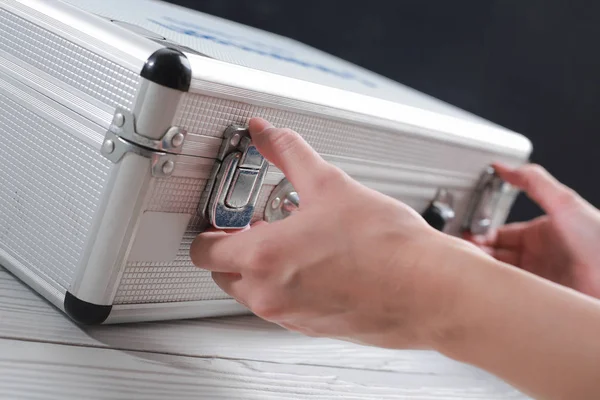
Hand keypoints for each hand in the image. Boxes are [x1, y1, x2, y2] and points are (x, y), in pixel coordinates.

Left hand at [190, 117, 486, 348]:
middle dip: (235, 249)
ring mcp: (291, 317)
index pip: (204, 250)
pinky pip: (284, 307)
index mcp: (263, 259)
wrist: (431, 290)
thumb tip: (267, 132)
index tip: (226, 218)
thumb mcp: (330, 184)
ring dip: (262, 269)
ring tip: (297, 242)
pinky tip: (320, 264)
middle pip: (223, 273)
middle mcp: (270, 295)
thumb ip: (289, 153)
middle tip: (261, 226)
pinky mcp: (313, 328)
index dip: (211, 230)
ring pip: (253, 293)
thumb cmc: (388, 248)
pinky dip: (288, 287)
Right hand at [467, 163, 599, 297]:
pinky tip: (490, 285)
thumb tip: (504, 167)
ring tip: (473, 268)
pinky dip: (498, 289)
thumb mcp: (564, 202)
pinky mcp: (541, 298)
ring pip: (501, 274)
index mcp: (540, 235)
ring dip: (486, 270)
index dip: (482, 234)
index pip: (500, 234)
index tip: (468, 235)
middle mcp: (538, 257)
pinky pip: (512, 294)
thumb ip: (533, 181)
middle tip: (465, 253)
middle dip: (478, 253)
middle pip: (496, 255)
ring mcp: (538, 278)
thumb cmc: (599, 240)